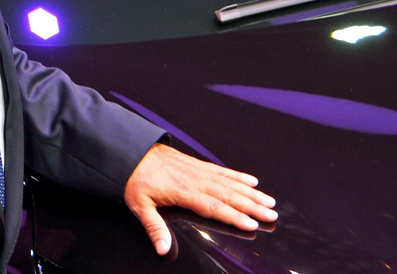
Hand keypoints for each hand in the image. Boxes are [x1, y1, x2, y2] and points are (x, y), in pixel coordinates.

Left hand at [123, 144, 277, 255]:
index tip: (252, 224)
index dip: (234, 217)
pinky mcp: (195, 163)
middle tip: (272, 214)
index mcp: (183, 191)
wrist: (129, 151)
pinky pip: (221, 170)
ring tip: (269, 200)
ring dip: (250, 192)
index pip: (214, 207)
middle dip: (252, 206)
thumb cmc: (134, 178)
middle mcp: (195, 180)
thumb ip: (154, 228)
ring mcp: (197, 170)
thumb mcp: (139, 205)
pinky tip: (251, 180)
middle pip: (228, 195)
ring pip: (229, 183)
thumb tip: (163, 249)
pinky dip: (237, 175)